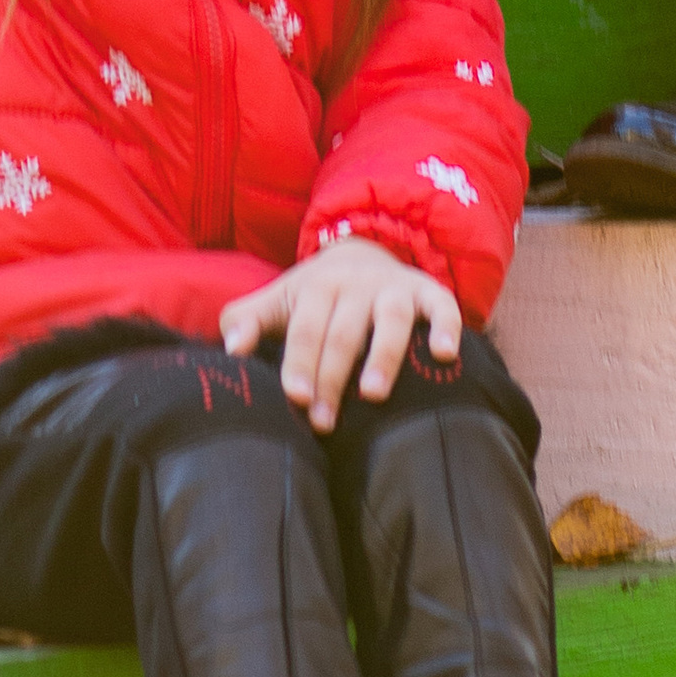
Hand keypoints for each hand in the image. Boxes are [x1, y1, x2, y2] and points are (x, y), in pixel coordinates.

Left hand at [219, 237, 463, 435]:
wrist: (361, 253)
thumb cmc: (313, 297)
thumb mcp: (277, 302)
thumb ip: (246, 322)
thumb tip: (230, 351)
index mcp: (316, 286)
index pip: (304, 329)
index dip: (300, 363)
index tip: (296, 399)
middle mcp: (355, 283)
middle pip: (343, 332)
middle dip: (332, 377)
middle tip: (324, 423)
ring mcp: (393, 287)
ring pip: (390, 318)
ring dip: (383, 355)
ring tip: (373, 395)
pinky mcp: (427, 290)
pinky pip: (442, 304)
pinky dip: (445, 325)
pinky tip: (445, 354)